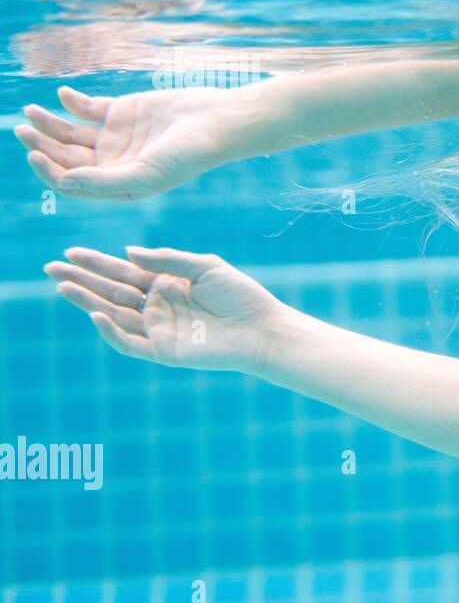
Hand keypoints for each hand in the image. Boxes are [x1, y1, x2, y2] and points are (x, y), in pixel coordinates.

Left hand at [15, 85, 239, 200]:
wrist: (214, 121)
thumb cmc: (187, 155)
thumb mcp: (145, 175)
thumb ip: (104, 182)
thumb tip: (64, 182)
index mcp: (116, 185)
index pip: (71, 181)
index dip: (48, 170)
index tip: (34, 153)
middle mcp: (111, 163)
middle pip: (65, 156)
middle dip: (41, 144)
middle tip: (22, 129)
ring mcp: (114, 137)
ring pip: (70, 132)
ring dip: (49, 123)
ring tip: (30, 112)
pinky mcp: (120, 112)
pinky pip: (86, 108)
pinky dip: (71, 102)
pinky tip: (63, 95)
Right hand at [45, 246, 284, 372]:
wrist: (262, 327)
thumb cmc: (240, 295)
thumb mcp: (204, 267)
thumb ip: (168, 260)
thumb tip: (128, 252)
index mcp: (166, 285)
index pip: (123, 272)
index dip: (97, 263)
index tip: (71, 251)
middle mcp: (157, 307)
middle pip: (111, 292)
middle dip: (82, 280)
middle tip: (52, 267)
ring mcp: (158, 330)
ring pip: (114, 315)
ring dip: (87, 301)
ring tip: (64, 286)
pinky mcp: (163, 351)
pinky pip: (130, 343)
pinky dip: (111, 331)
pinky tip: (95, 314)